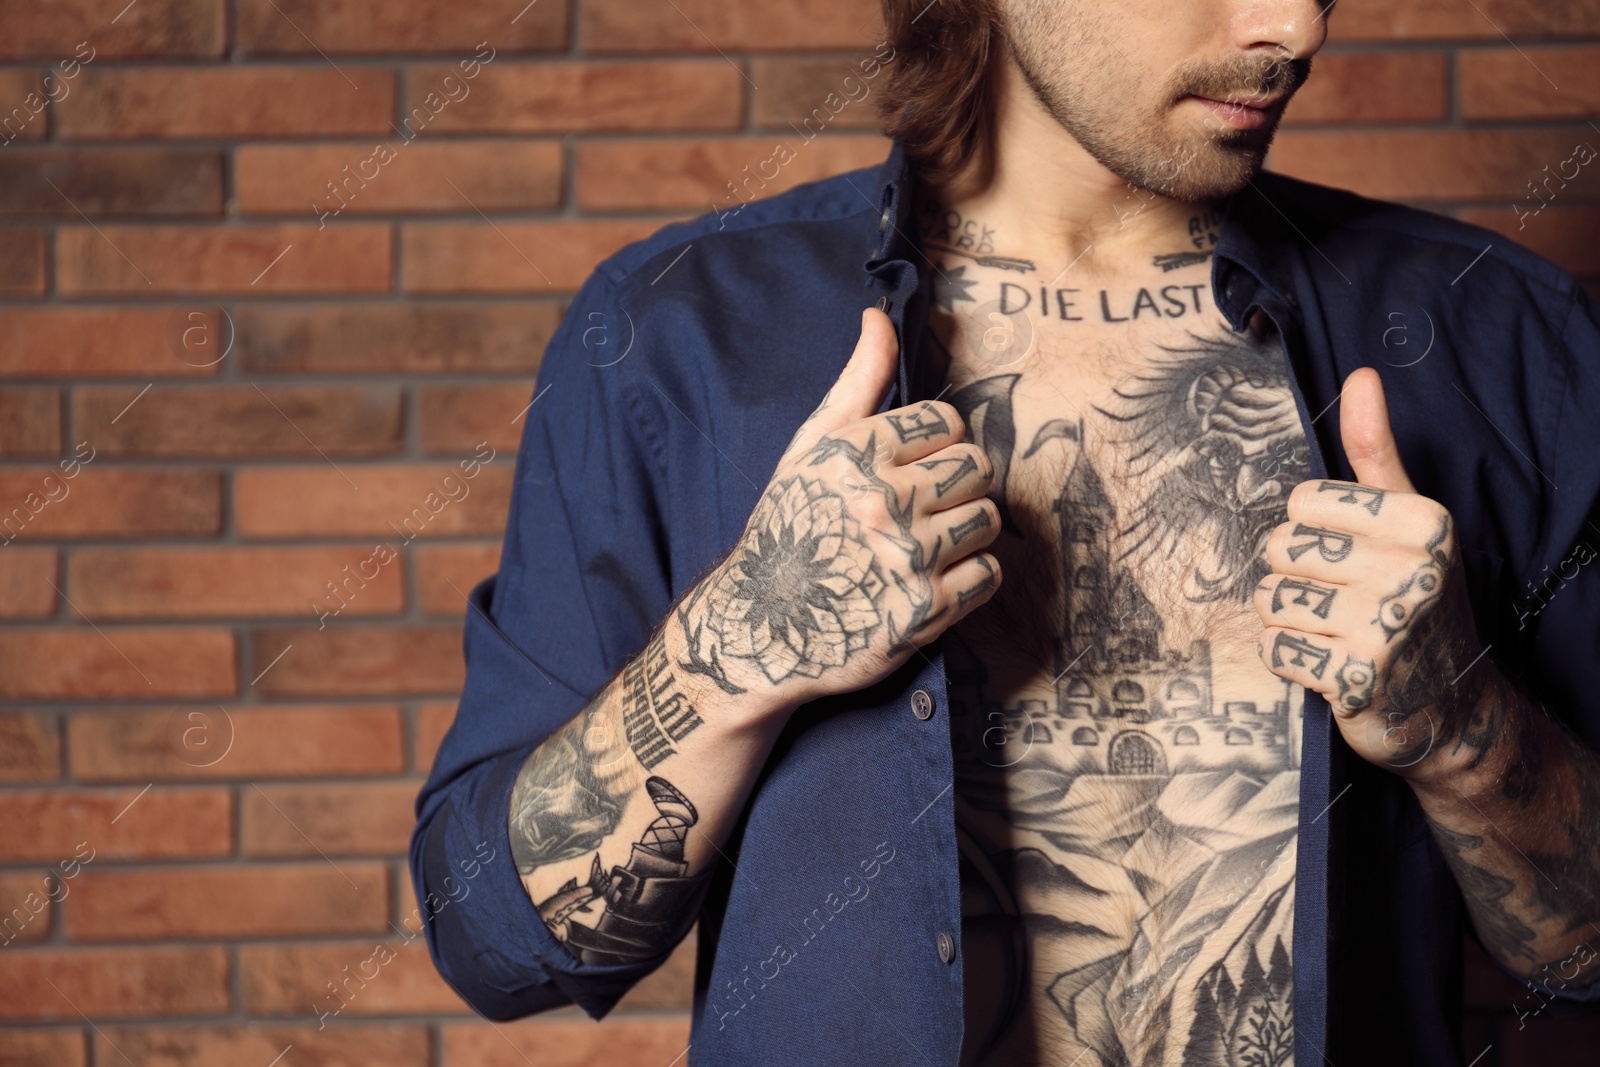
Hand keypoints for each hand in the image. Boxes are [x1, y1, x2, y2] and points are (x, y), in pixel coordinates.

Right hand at [672, 306, 1002, 715]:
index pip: (945, 423)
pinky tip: (936, 581)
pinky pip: (987, 574)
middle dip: (956, 485)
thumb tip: (879, 318)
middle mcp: (882, 501)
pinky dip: (971, 579)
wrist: (760, 628)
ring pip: (988, 519)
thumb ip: (856, 383)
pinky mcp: (925, 611)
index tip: (914, 468)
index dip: (935, 444)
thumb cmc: (789, 529)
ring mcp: (907, 558)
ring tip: (931, 544)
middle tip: (925, 508)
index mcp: (855, 454)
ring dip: (968, 532)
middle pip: (975, 468)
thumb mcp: (810, 450)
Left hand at [1254, 368, 1492, 780]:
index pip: (1302, 501)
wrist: (1450, 706)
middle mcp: (1412, 571)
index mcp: (1423, 523)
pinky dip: (1290, 659)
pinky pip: (1274, 647)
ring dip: (1289, 620)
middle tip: (1342, 601)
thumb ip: (1375, 450)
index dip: (1314, 530)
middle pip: (1281, 548)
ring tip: (1334, 633)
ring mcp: (1385, 628)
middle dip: (1297, 576)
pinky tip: (1327, 665)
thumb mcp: (1408, 520)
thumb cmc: (1416, 600)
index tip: (1351, 556)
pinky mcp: (1355, 679)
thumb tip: (1361, 377)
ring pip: (1270, 598)